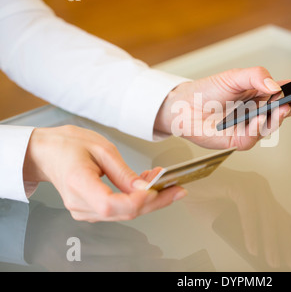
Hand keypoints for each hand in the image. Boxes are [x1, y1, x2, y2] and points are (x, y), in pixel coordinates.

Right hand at [23, 125, 186, 221]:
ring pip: (125, 214)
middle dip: (155, 200)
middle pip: (124, 213)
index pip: (112, 204)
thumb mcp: (101, 149)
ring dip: (148, 200)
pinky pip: (119, 211)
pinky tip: (145, 186)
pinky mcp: (90, 211)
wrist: (46, 153)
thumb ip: (124, 172)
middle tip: (176, 187)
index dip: (139, 200)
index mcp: (78, 183)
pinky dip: (136, 200)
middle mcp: (79, 203)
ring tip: (160, 180)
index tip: (159, 188)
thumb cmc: (68, 145)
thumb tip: (145, 188)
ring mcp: (83, 210)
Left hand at [154, 67, 290, 149]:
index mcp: (261, 95)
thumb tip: (276, 86)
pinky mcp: (239, 140)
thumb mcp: (234, 76)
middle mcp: (259, 112)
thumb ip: (256, 76)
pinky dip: (256, 127)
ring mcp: (251, 127)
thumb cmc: (208, 90)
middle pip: (284, 111)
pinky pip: (253, 137)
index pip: (286, 94)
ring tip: (278, 107)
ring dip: (276, 117)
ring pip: (271, 126)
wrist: (185, 106)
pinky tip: (255, 118)